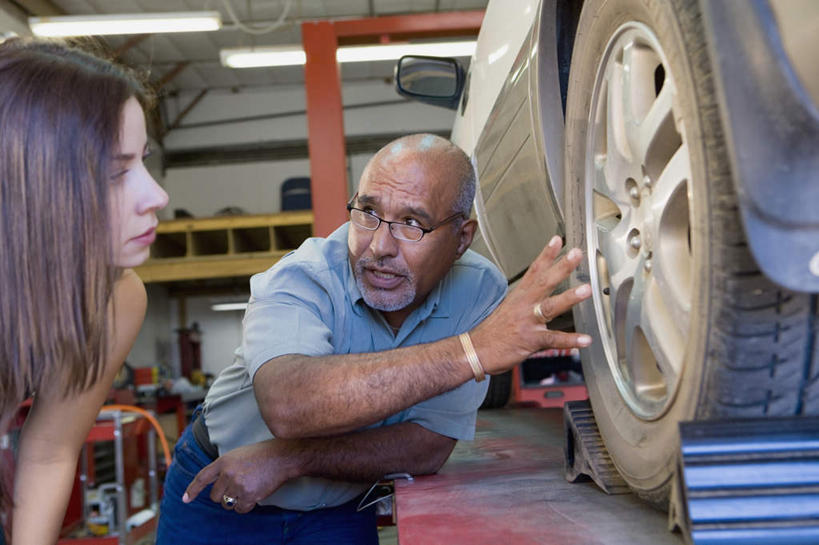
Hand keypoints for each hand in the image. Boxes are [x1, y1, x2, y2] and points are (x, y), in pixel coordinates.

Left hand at [182, 440, 299, 513]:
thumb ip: (225, 467)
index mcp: (224, 461)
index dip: (192, 489)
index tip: (185, 499)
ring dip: (235, 500)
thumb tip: (217, 485)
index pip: (202, 477)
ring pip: (227, 504)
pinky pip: (239, 509)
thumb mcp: (238, 455)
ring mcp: (238, 485)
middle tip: (238, 486)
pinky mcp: (249, 495)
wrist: (281, 457)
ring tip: (248, 488)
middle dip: (223, 495)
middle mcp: (228, 473)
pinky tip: (254, 494)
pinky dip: (245, 506)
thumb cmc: (262, 454)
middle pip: (215, 496)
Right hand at [470, 235, 591, 373]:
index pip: (534, 270)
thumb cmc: (493, 331)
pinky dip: (570, 340)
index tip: (557, 240)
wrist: (476, 350)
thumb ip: (527, 300)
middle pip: (544, 282)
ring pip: (550, 307)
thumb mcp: (508, 308)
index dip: (546, 254)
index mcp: (520, 296)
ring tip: (586, 290)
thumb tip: (540, 293)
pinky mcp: (530, 340)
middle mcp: (524, 305)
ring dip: (569, 297)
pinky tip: (585, 339)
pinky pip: (553, 339)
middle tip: (576, 255)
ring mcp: (528, 322)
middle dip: (562, 267)